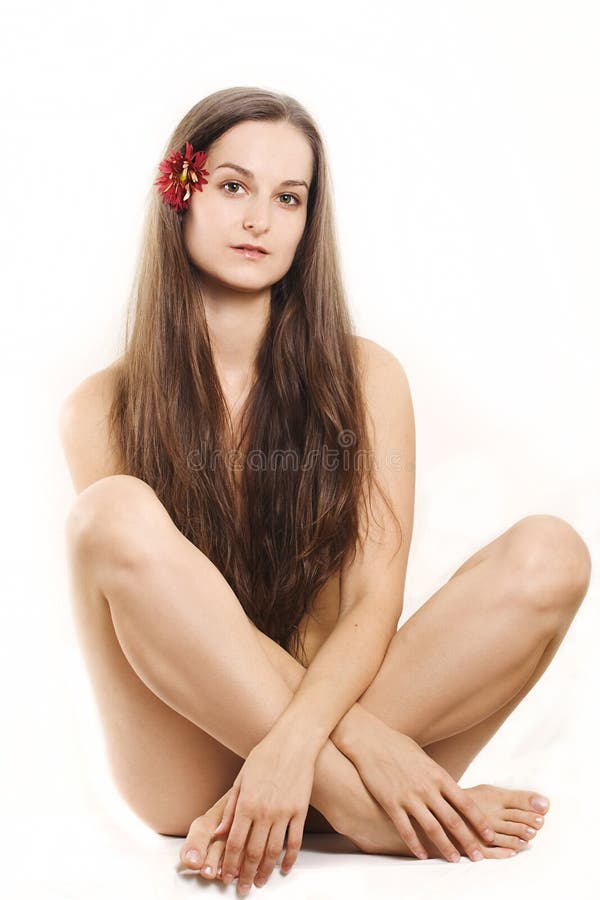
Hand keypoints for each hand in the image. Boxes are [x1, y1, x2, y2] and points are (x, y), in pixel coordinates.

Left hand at [212, 725, 316, 891]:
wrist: (294, 741)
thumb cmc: (265, 755)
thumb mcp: (241, 778)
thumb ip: (231, 807)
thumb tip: (221, 832)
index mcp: (246, 803)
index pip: (235, 843)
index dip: (230, 864)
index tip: (228, 876)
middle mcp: (264, 811)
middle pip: (253, 852)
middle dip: (246, 874)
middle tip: (243, 888)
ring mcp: (284, 812)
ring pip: (273, 851)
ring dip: (265, 871)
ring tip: (261, 883)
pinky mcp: (300, 811)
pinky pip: (295, 842)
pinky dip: (290, 859)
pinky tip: (284, 868)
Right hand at [346, 716, 495, 860]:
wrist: (370, 740)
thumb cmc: (398, 746)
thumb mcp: (424, 758)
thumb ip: (438, 776)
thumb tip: (451, 790)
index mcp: (438, 775)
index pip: (466, 803)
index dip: (479, 822)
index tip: (490, 835)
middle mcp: (427, 788)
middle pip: (453, 820)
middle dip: (468, 840)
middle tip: (478, 856)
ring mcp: (409, 797)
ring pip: (432, 829)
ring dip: (446, 847)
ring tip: (455, 860)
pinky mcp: (391, 803)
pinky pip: (406, 830)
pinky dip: (415, 845)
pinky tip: (422, 855)